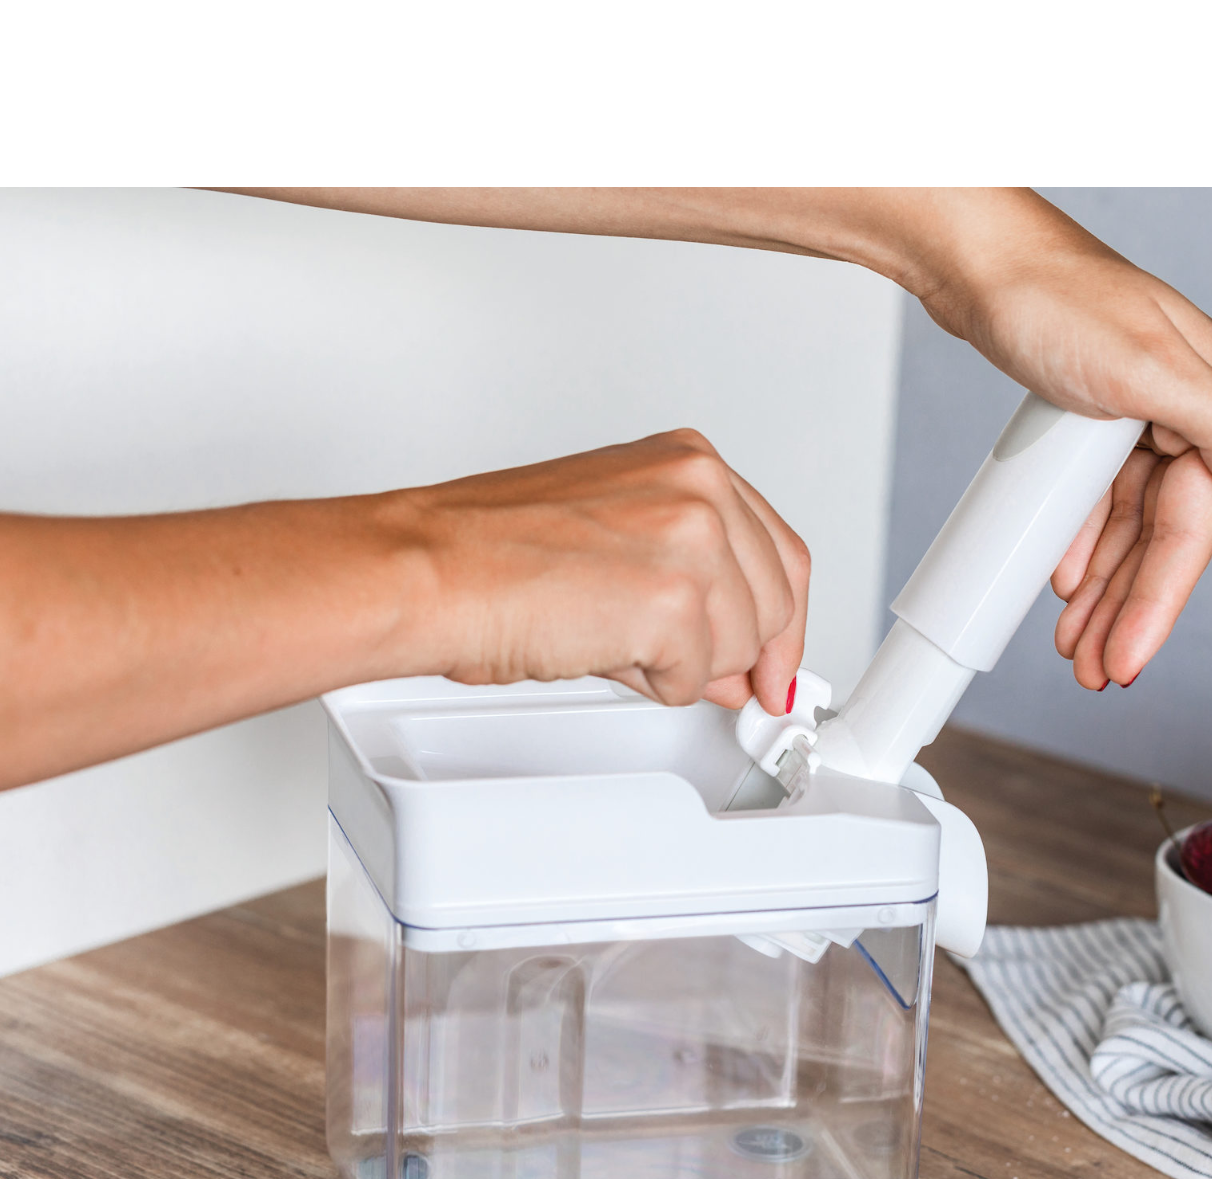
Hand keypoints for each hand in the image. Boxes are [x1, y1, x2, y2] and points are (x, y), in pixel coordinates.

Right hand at [399, 429, 808, 713]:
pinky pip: (696, 681)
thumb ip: (697, 589)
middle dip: (727, 653)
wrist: (432, 570)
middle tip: (662, 659)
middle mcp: (700, 486)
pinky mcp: (675, 600)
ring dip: (679, 666)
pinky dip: (650, 685)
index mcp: (690, 461)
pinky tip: (597, 647)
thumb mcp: (619, 543)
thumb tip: (742, 662)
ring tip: (605, 633)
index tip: (771, 665)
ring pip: (741, 649)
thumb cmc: (492, 555)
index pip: (780, 555)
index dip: (779, 625)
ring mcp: (694, 539)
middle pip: (774, 608)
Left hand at [902, 189, 1211, 688]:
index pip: (1192, 528)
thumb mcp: (1149, 368)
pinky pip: (1092, 505)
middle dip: (1124, 610)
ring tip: (1075, 645)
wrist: (980, 267)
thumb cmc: (1056, 300)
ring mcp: (1136, 418)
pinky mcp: (1092, 421)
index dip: (1159, 602)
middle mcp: (1184, 412)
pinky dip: (1078, 547)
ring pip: (1125, 530)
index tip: (1127, 659)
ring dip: (1101, 592)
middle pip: (1158, 538)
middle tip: (1095, 669)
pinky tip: (1063, 583)